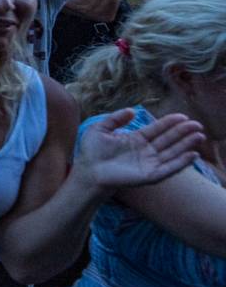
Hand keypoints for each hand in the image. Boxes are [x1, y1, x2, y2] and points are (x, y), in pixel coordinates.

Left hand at [75, 108, 204, 191]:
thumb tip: (133, 110)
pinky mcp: (149, 175)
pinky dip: (181, 163)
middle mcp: (145, 151)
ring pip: (172, 152)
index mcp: (136, 139)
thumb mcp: (101, 128)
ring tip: (199, 136)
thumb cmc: (91, 151)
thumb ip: (116, 118)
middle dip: (183, 132)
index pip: (157, 129)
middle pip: (168, 139)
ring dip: (186, 145)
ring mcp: (148, 163)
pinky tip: (192, 155)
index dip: (170, 122)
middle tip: (197, 125)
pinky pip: (169, 168)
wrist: (87, 171)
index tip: (182, 116)